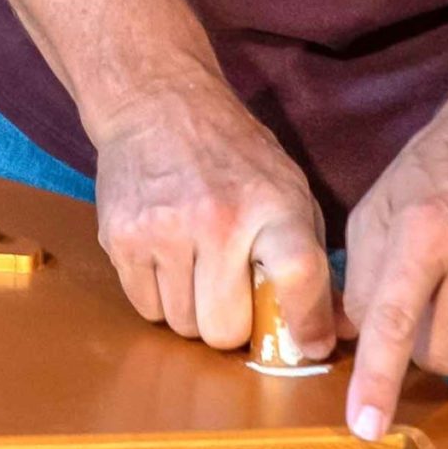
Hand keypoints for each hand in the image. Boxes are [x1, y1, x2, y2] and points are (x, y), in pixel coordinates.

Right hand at [91, 78, 336, 356]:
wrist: (156, 104)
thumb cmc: (233, 154)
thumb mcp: (287, 188)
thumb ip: (309, 257)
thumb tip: (327, 336)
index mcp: (271, 205)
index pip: (298, 279)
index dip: (306, 325)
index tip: (309, 344)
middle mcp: (216, 220)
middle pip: (224, 329)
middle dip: (230, 324)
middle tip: (231, 295)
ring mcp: (161, 230)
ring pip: (181, 325)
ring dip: (192, 309)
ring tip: (194, 268)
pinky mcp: (120, 237)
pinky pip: (144, 307)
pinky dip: (158, 296)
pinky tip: (165, 258)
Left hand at [341, 81, 447, 442]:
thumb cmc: (438, 171)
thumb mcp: (379, 207)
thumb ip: (360, 277)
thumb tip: (344, 343)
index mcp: (422, 228)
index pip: (391, 323)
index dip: (376, 381)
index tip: (366, 428)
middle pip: (445, 357)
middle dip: (426, 347)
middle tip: (429, 307)